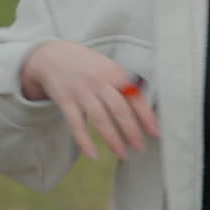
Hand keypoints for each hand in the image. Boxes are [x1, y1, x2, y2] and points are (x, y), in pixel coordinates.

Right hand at [21, 39, 159, 160]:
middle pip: (119, 109)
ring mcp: (82, 92)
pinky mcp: (65, 101)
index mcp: (115, 73)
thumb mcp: (109, 68)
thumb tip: (146, 110)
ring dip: (113, 139)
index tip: (155, 131)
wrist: (54, 55)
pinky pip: (76, 125)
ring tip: (123, 154)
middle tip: (140, 147)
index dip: (146, 115)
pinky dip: (85, 141)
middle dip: (132, 131)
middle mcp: (99, 82)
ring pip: (100, 119)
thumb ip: (125, 85)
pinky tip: (93, 155)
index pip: (135, 96)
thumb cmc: (89, 65)